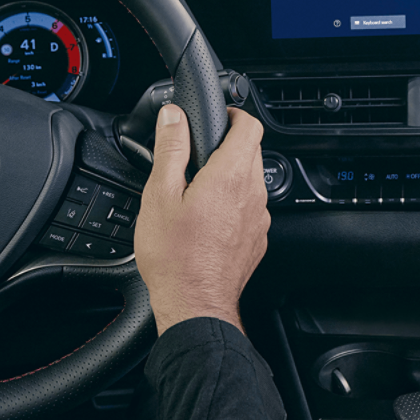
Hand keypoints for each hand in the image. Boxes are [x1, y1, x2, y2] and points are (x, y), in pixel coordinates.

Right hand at [135, 104, 269, 334]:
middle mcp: (254, 194)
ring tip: (198, 190)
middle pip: (252, 152)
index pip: (250, 126)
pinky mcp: (257, 238)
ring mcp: (259, 218)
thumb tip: (173, 116)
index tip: (219, 118)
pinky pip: (250, 208)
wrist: (194, 304)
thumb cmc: (175, 256)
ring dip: (230, 177)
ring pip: (252, 181)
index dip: (234, 115)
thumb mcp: (160, 194)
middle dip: (228, 146)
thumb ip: (171, 148)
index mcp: (231, 176)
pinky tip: (207, 219)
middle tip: (198, 156)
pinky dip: (234, 204)